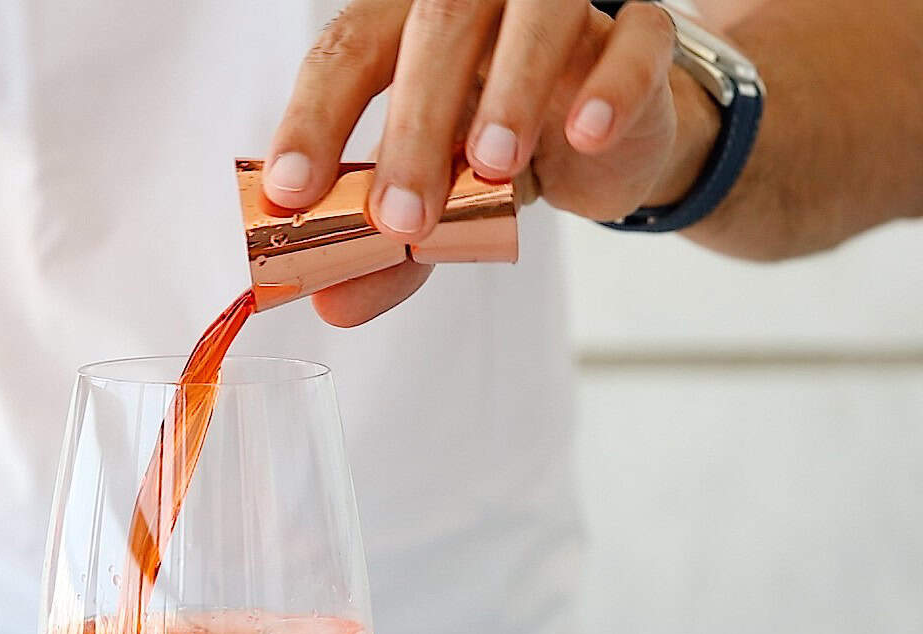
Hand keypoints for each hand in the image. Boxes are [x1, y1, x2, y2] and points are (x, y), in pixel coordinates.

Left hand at [264, 0, 718, 325]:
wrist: (602, 139)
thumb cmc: (494, 150)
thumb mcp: (433, 202)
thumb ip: (383, 251)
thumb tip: (332, 305)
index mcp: (403, 24)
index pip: (347, 51)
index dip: (314, 119)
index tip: (292, 192)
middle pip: (435, 28)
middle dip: (413, 128)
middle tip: (401, 218)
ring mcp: (563, 5)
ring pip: (535, 15)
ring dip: (510, 90)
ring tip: (492, 168)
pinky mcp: (640, 33)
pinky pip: (637, 39)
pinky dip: (612, 86)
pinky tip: (586, 134)